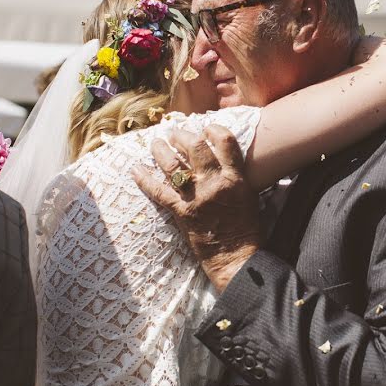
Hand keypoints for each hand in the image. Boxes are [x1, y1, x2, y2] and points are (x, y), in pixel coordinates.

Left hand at [131, 124, 259, 291]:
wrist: (236, 257)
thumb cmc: (246, 227)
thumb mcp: (249, 195)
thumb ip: (235, 174)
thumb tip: (220, 156)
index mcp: (236, 178)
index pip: (225, 142)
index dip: (213, 130)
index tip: (205, 128)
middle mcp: (216, 184)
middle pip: (196, 148)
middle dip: (182, 136)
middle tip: (174, 132)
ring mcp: (197, 198)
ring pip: (174, 166)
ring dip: (161, 150)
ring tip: (156, 143)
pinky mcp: (182, 213)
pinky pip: (159, 192)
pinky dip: (145, 179)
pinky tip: (136, 169)